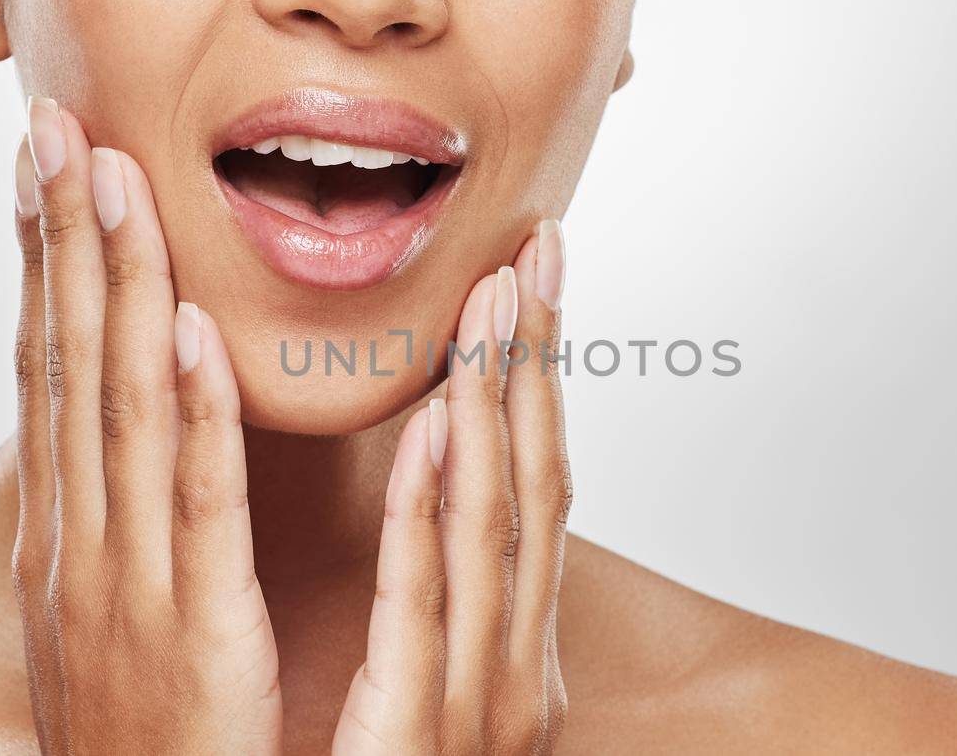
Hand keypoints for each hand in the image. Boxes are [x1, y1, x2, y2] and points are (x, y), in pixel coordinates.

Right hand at [8, 98, 282, 753]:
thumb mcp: (110, 615)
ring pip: (123, 411)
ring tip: (114, 181)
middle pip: (71, 368)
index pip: (51, 377)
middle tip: (58, 131)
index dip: (46, 269)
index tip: (43, 175)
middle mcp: (78, 547)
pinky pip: (196, 505)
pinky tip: (190, 331)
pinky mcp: (194, 629)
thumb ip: (120, 525)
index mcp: (65, 541)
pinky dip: (193, 414)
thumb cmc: (145, 731)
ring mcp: (124, 587)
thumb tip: (133, 434)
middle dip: (66, 243)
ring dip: (120, 288)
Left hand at [332, 224, 572, 753]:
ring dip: (502, 403)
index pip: (528, 490)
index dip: (535, 380)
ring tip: (498, 295)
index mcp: (504, 653)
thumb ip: (437, 603)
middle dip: (536, 367)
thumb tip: (436, 491)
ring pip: (498, 529)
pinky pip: (431, 606)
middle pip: (533, 490)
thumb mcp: (421, 695)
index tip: (525, 274)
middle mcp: (509, 672)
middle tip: (534, 250)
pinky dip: (441, 506)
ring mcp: (476, 709)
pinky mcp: (421, 742)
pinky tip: (444, 420)